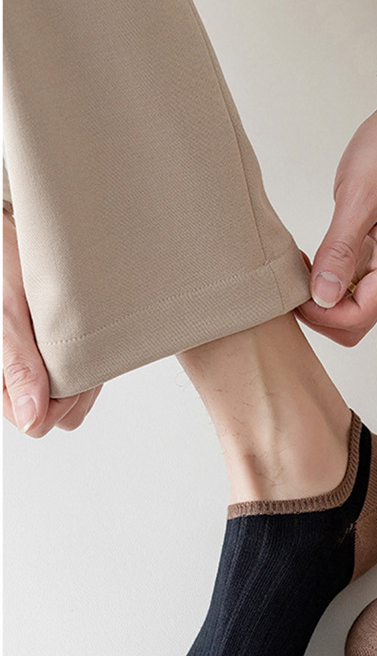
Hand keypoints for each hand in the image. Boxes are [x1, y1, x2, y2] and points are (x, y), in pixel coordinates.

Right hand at [3, 208, 101, 435]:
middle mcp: (16, 376)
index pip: (34, 422)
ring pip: (72, 399)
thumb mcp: (8, 315)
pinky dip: (88, 361)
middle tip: (76, 345)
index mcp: (0, 375)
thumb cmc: (5, 266)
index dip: (59, 402)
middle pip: (57, 414)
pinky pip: (79, 378)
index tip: (69, 368)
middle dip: (75, 387)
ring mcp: (37, 367)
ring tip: (77, 333)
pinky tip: (84, 334)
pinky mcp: (54, 354)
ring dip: (83, 373)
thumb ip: (18, 366)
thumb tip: (32, 421)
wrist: (16, 234)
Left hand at [296, 84, 376, 344]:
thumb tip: (323, 297)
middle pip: (360, 318)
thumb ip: (339, 251)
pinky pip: (360, 277)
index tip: (294, 296)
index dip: (323, 317)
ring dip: (327, 295)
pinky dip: (335, 275)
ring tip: (301, 267)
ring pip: (359, 300)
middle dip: (324, 313)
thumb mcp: (358, 197)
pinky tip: (316, 255)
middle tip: (293, 286)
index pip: (360, 316)